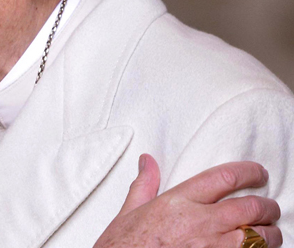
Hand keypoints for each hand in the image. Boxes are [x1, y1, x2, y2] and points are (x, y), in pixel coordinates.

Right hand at [94, 154, 281, 247]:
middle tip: (269, 207)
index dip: (248, 172)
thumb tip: (147, 162)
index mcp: (178, 203)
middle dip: (266, 205)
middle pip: (250, 206)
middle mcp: (200, 223)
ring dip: (269, 233)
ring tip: (269, 232)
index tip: (257, 173)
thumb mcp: (128, 213)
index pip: (224, 178)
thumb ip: (144, 185)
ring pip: (260, 236)